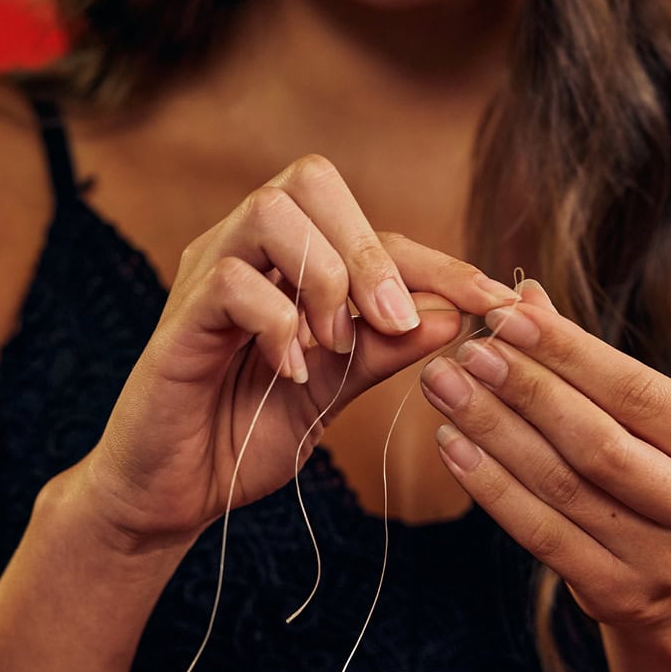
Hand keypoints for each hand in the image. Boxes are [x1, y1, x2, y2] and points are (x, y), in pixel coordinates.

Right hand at [73, 156, 517, 552]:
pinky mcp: (179, 318)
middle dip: (373, 252)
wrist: (175, 491)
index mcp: (290, 264)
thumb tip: (453, 314)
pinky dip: (278, 323)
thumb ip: (384, 350)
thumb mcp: (335, 389)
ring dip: (324, 278)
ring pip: (271, 212)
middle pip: (312, 180)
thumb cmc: (247, 433)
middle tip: (394, 323)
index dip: (438, 262)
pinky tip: (290, 370)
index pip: (372, 233)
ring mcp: (207, 276)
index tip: (495, 303)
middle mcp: (247, 251)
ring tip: (332, 345)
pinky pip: (231, 281)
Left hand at [421, 281, 670, 630]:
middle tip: (465, 352)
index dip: (566, 352)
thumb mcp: (658, 419)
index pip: (638, 392)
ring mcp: (664, 562)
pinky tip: (451, 445)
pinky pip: (539, 532)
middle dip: (523, 390)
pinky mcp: (617, 594)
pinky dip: (489, 486)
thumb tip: (523, 297)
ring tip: (445, 387)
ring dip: (492, 430)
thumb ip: (593, 364)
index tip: (504, 317)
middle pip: (597, 441)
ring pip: (560, 485)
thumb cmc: (669, 475)